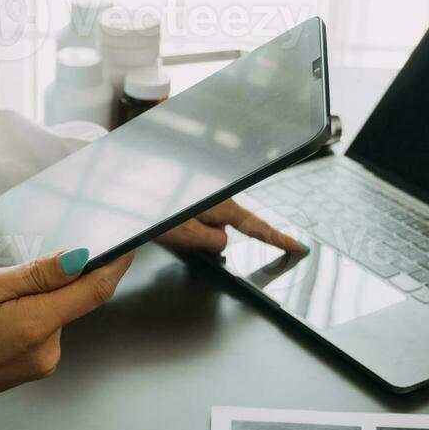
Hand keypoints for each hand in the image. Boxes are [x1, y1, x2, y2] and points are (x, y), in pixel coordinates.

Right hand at [0, 248, 135, 419]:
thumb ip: (33, 274)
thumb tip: (78, 259)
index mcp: (35, 325)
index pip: (95, 290)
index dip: (115, 263)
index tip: (127, 242)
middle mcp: (47, 350)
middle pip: (74, 300)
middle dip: (56, 279)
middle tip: (11, 275)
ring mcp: (42, 363)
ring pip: (56, 314)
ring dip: (36, 299)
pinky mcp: (33, 369)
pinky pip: (43, 330)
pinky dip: (28, 316)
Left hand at [157, 198, 305, 256]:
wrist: (131, 182)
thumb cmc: (156, 206)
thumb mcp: (187, 234)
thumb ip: (213, 242)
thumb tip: (222, 242)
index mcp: (222, 206)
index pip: (258, 227)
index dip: (278, 239)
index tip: (297, 247)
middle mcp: (218, 197)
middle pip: (225, 228)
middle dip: (206, 236)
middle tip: (180, 231)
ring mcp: (206, 194)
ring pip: (206, 223)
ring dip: (189, 227)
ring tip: (167, 220)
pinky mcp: (194, 194)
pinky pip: (195, 214)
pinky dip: (183, 220)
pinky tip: (166, 215)